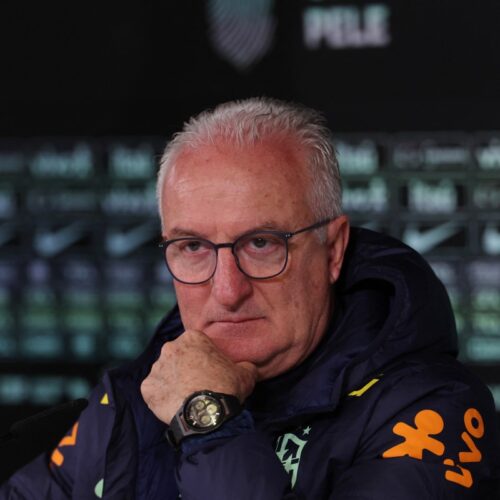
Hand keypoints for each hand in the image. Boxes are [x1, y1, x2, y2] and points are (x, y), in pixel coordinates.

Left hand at [140, 329, 257, 424]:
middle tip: (197, 383)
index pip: (196, 344)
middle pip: (177, 356)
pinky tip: (174, 405)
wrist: (207, 413)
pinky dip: (162, 397)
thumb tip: (247, 367)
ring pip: (164, 373)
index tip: (210, 370)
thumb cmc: (226, 387)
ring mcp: (156, 368)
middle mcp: (170, 348)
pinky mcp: (147, 388)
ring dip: (173, 381)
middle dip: (185, 367)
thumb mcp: (246, 372)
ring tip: (186, 397)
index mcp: (192, 338)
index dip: (204, 358)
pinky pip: (154, 391)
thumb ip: (244, 365)